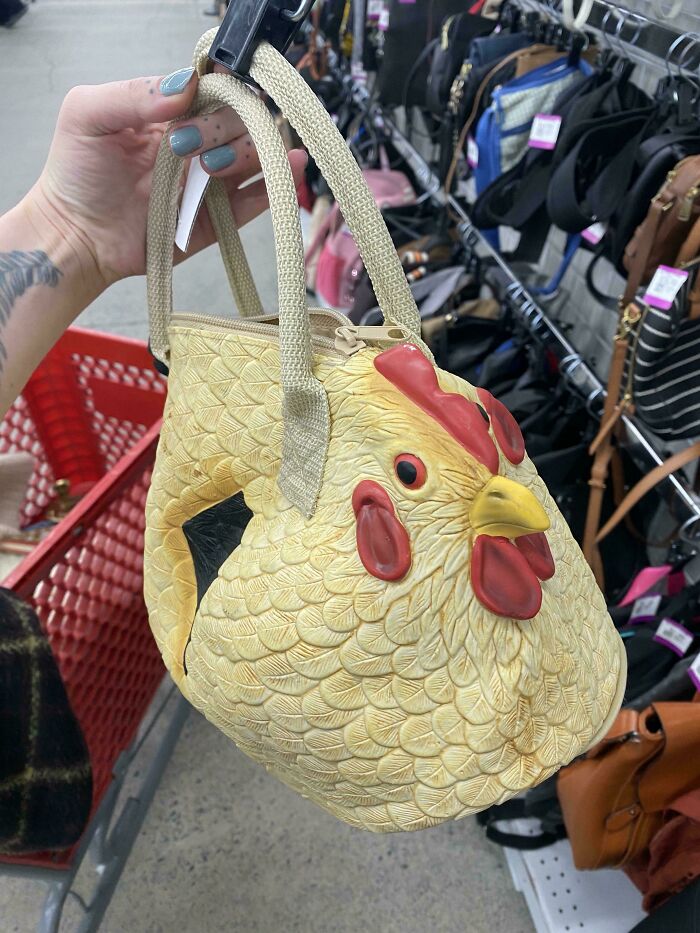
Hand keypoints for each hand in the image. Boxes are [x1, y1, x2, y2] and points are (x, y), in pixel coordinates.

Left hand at [31, 66, 306, 291]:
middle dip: (224, 128)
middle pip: (241, 121)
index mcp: (172, 115)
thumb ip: (133, 93)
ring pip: (256, 155)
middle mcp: (198, 144)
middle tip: (185, 148)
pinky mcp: (218, 219)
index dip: (219, 93)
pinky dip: (277, 184)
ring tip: (210, 168)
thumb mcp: (88, 115)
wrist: (76, 236)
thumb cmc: (75, 173)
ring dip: (246, 153)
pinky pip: (257, 201)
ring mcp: (210, 182)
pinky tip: (291, 166)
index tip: (194, 109)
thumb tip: (189, 85)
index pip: (215, 91)